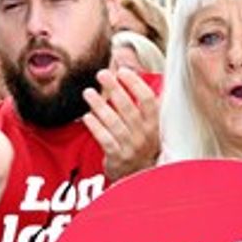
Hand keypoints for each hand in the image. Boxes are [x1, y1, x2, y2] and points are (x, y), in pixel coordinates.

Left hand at [85, 68, 160, 182]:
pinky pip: (104, 139)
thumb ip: (142, 99)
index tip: (122, 72)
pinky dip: (95, 127)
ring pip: (114, 123)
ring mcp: (131, 147)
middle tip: (101, 74)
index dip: (135, 84)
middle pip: (128, 108)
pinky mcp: (117, 157)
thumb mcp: (148, 122)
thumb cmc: (141, 141)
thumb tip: (131, 67)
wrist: (137, 174)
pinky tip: (86, 116)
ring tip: (88, 92)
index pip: (148, 100)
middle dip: (114, 89)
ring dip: (100, 105)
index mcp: (155, 123)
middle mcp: (145, 135)